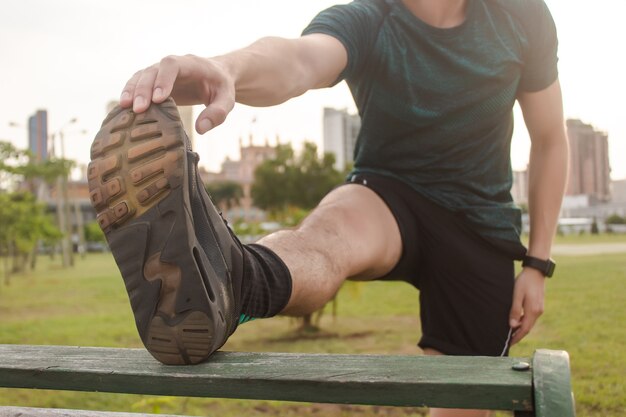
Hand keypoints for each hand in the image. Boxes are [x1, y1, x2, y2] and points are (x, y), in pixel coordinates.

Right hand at [119, 54, 234, 133]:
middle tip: (138, 109)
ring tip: (125, 107)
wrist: (215, 76)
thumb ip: (218, 113)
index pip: (172, 65)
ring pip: (141, 76)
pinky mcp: (154, 82)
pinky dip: (130, 94)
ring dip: (132, 90)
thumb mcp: (227, 100)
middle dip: (143, 88)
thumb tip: (201, 129)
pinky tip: (123, 109)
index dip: (163, 79)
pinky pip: (138, 84)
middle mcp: (173, 65)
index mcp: (191, 64)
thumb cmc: (221, 88)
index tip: (158, 98)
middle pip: (152, 70)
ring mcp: (161, 72)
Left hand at [508, 267, 545, 345]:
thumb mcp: (517, 295)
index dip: (517, 337)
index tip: (510, 343)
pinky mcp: (538, 305)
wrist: (536, 272)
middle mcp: (538, 312)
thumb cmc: (524, 282)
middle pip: (528, 327)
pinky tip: (517, 321)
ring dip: (521, 328)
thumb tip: (512, 325)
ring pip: (529, 322)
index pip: (525, 329)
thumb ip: (515, 310)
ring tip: (511, 332)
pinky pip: (530, 317)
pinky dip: (524, 321)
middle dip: (518, 335)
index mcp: (533, 311)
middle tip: (509, 340)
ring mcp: (539, 308)